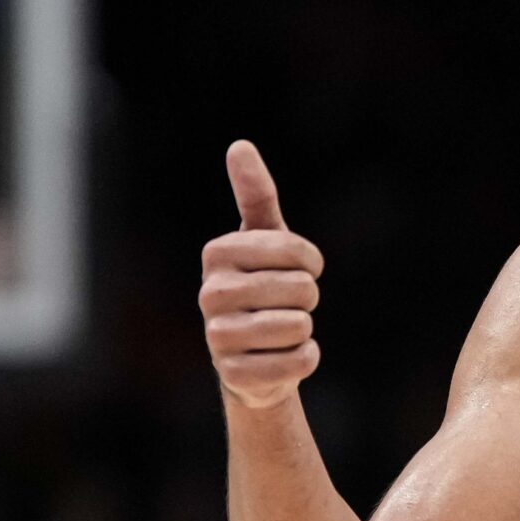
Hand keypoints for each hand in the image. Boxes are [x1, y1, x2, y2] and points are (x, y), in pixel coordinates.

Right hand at [202, 140, 324, 409]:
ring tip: (282, 330)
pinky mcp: (235, 375)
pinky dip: (305, 359)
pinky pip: (299, 362)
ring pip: (299, 326)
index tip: (296, 270)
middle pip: (301, 289)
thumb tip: (240, 145)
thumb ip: (255, 195)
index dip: (309, 263)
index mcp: (217, 253)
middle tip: (287, 305)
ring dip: (304, 330)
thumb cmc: (262, 286)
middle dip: (308, 299)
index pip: (296, 251)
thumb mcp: (263, 238)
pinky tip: (285, 357)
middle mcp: (210, 293)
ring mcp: (218, 337)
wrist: (252, 356)